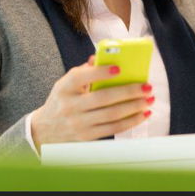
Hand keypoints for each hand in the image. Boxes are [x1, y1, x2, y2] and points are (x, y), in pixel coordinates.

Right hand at [29, 54, 153, 150]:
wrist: (45, 130)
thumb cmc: (62, 100)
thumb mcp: (66, 83)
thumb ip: (85, 71)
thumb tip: (105, 58)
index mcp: (64, 87)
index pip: (81, 77)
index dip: (101, 72)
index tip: (119, 68)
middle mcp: (70, 106)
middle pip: (104, 98)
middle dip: (128, 91)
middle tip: (147, 86)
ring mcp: (79, 123)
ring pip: (112, 115)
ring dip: (134, 107)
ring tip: (149, 99)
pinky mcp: (87, 137)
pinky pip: (114, 129)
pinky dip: (131, 121)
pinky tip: (143, 114)